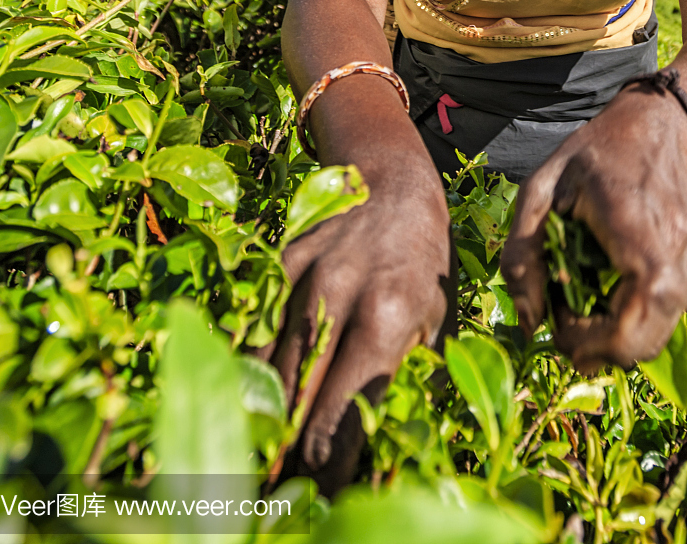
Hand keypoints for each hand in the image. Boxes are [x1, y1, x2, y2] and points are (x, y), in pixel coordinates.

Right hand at [262, 154, 449, 494]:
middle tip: (285, 502)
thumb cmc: (427, 263)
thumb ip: (408, 385)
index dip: (329, 472)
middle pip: (297, 404)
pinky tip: (249, 409)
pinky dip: (251, 377)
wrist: (394, 184)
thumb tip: (384, 454)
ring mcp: (299, 280)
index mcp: (385, 318)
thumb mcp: (437, 324)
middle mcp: (336, 298)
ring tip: (260, 472)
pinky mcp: (276, 266)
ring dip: (264, 426)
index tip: (324, 503)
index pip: (342, 418)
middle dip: (290, 461)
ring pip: (268, 374)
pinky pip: (256, 334)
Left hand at [501, 85, 686, 371]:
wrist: (654, 126)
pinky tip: (607, 289)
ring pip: (659, 334)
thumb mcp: (539, 190)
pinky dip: (635, 318)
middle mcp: (681, 255)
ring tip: (582, 302)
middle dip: (598, 348)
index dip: (589, 344)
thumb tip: (529, 323)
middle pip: (645, 343)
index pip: (630, 328)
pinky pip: (668, 313)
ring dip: (616, 336)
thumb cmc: (591, 156)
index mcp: (639, 234)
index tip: (555, 325)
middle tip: (563, 321)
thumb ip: (522, 255)